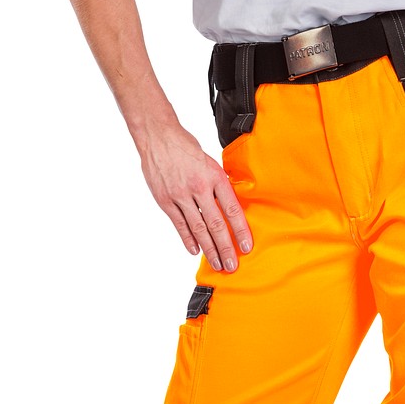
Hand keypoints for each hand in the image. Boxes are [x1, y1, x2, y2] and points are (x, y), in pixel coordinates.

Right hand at [137, 122, 252, 271]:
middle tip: (232, 266)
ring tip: (218, 264)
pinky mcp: (166, 201)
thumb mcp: (211, 163)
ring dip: (209, 249)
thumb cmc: (187, 149)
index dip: (240, 230)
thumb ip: (219, 185)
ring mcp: (180, 196)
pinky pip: (180, 225)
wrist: (158, 137)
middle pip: (216, 224)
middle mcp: (199, 188)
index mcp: (215, 177)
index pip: (232, 210)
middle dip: (226, 248)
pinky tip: (196, 251)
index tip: (246, 247)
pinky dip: (188, 240)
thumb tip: (231, 208)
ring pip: (198, 229)